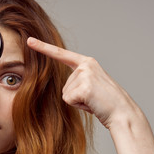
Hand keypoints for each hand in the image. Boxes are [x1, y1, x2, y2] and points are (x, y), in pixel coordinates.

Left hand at [27, 37, 144, 129]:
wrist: (123, 112)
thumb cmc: (107, 103)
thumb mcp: (92, 86)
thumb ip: (78, 81)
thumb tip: (65, 90)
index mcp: (87, 62)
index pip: (62, 55)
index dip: (44, 48)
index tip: (29, 41)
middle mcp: (85, 65)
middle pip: (64, 86)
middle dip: (76, 97)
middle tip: (93, 99)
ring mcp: (85, 74)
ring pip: (66, 94)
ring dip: (78, 102)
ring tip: (94, 101)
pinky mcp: (85, 86)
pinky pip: (69, 100)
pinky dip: (79, 106)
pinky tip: (93, 104)